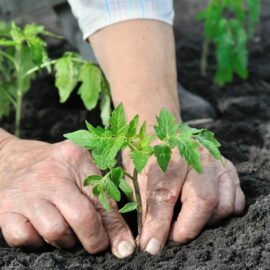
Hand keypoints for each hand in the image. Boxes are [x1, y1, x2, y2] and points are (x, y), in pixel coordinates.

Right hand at [0, 134, 134, 257]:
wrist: (10, 159)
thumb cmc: (54, 167)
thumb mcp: (80, 169)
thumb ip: (101, 196)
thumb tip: (121, 239)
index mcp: (75, 158)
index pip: (102, 198)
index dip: (115, 228)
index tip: (123, 247)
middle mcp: (50, 174)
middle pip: (80, 216)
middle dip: (94, 239)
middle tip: (96, 244)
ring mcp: (26, 192)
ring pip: (55, 231)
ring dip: (66, 241)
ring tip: (67, 232)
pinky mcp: (5, 209)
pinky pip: (24, 238)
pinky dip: (37, 242)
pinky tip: (41, 231)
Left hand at [123, 147, 244, 254]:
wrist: (164, 134)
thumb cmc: (148, 155)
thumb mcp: (138, 176)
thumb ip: (145, 206)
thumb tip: (150, 240)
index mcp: (168, 153)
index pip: (165, 193)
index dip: (158, 224)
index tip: (151, 246)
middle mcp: (197, 154)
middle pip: (203, 199)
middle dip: (187, 228)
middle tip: (171, 237)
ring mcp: (217, 162)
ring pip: (223, 204)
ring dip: (204, 223)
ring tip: (186, 221)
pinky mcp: (229, 169)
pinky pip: (235, 201)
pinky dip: (221, 215)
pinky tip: (204, 213)